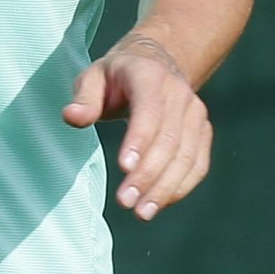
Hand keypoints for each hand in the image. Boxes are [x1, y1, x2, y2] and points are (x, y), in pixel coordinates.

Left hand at [62, 32, 212, 221]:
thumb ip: (84, 97)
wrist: (155, 62)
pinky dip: (181, 186)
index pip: (149, 110)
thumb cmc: (117, 74)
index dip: (139, 140)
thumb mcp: (93, 75)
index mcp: (149, 75)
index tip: (124, 168)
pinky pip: (197, 163)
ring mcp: (195, 112)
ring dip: (166, 187)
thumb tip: (71, 117)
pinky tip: (160, 202)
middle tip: (126, 201)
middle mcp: (178, 93)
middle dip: (148, 174)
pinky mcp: (202, 130)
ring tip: (143, 212)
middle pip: (169, 139)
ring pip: (187, 156)